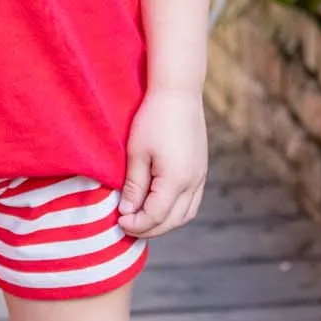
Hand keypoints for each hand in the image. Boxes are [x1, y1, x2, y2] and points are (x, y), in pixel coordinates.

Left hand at [117, 87, 208, 237]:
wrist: (178, 92)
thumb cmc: (153, 118)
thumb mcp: (136, 153)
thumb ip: (133, 186)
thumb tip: (127, 211)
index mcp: (176, 179)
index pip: (155, 216)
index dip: (135, 224)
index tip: (118, 220)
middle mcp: (193, 182)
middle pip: (172, 221)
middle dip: (149, 229)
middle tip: (127, 225)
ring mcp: (201, 177)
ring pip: (186, 214)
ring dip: (165, 223)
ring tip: (142, 219)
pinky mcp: (202, 170)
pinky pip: (192, 202)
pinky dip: (176, 211)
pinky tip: (159, 205)